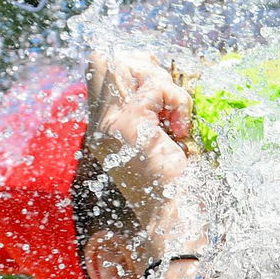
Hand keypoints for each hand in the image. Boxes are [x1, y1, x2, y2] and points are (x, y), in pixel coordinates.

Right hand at [84, 50, 196, 232]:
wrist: (173, 218)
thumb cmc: (172, 183)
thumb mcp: (154, 137)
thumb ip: (146, 106)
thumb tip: (148, 62)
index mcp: (102, 127)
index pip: (99, 68)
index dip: (131, 64)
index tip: (159, 84)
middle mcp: (98, 124)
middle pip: (106, 60)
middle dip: (143, 67)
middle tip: (166, 96)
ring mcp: (108, 124)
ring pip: (130, 67)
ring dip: (164, 85)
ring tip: (175, 119)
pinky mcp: (127, 125)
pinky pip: (157, 88)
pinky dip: (178, 102)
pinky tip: (180, 131)